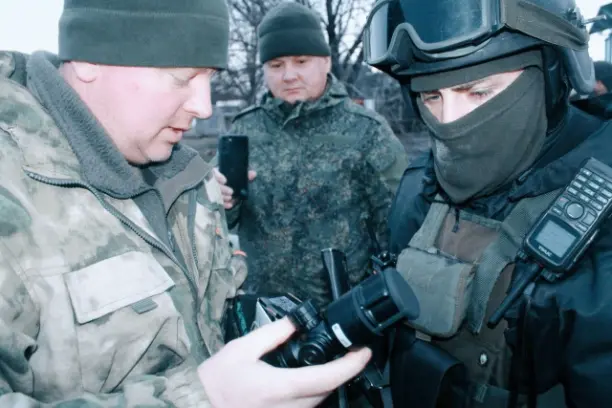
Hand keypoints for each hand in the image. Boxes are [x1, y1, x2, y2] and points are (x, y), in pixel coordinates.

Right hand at [198, 318, 371, 407]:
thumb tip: (297, 321)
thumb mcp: (242, 348)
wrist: (198, 406)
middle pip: (327, 391)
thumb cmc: (216, 380)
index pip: (327, 378)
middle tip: (346, 351)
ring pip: (318, 402)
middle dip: (340, 371)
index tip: (363, 352)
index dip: (351, 365)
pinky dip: (311, 393)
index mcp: (280, 387)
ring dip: (325, 383)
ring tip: (327, 362)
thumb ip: (274, 333)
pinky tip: (304, 380)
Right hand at [213, 168, 256, 209]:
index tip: (225, 180)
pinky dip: (223, 204)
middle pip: (214, 185)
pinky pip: (217, 203)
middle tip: (231, 192)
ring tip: (230, 198)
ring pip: (214, 194)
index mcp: (217, 173)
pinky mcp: (214, 201)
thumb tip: (254, 174)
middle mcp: (213, 181)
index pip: (214, 172)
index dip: (218, 176)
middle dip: (222, 189)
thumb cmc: (233, 182)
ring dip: (222, 197)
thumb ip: (245, 176)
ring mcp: (212, 191)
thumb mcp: (238, 178)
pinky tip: (229, 205)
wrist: (230, 192)